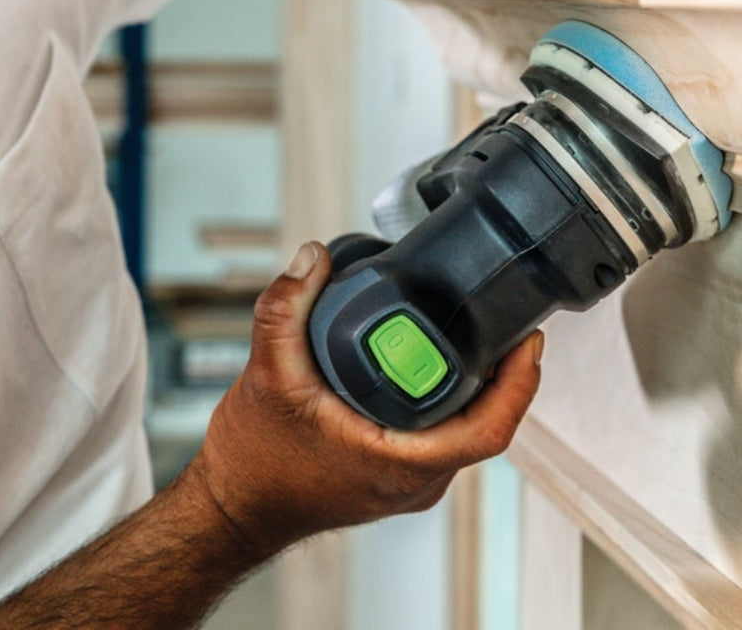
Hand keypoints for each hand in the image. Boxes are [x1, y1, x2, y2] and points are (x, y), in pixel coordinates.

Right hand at [192, 241, 543, 557]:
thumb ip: (284, 308)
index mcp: (398, 464)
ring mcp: (407, 482)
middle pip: (485, 424)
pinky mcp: (394, 475)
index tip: (529, 339)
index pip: (489, 429)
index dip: (519, 384)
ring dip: (479, 388)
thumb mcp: (266, 374)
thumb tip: (311, 258)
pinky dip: (449, 400)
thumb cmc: (254, 462)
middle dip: (503, 374)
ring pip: (463, 431)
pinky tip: (435, 367)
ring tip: (479, 336)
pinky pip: (442, 437)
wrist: (235, 505)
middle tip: (506, 322)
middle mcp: (413, 481)